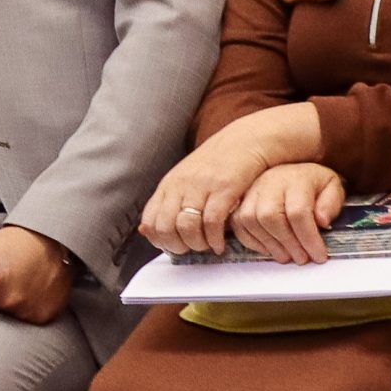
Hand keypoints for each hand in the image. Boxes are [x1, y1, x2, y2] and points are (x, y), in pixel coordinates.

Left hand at [0, 225, 76, 324]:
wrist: (50, 239)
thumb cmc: (10, 243)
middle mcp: (8, 298)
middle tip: (2, 279)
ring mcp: (27, 309)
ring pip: (2, 319)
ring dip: (5, 306)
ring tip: (17, 284)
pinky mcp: (43, 316)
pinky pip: (23, 322)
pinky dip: (24, 311)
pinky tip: (30, 293)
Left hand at [142, 103, 322, 255]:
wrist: (247, 140)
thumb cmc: (217, 165)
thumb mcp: (184, 180)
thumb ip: (167, 204)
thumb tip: (144, 231)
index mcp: (169, 185)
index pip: (150, 221)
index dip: (159, 240)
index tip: (174, 246)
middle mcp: (181, 185)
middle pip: (166, 228)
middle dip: (178, 246)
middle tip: (192, 249)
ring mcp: (201, 186)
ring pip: (187, 227)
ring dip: (197, 244)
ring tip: (207, 246)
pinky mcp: (224, 189)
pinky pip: (212, 222)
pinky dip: (215, 239)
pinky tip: (220, 243)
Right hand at [228, 162, 346, 263]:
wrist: (292, 171)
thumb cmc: (313, 184)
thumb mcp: (332, 187)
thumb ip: (331, 203)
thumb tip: (322, 222)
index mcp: (296, 178)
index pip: (298, 212)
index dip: (308, 238)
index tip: (318, 255)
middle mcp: (269, 182)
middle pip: (270, 216)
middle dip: (288, 243)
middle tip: (302, 259)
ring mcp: (250, 191)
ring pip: (251, 221)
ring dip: (270, 245)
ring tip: (287, 256)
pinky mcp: (238, 202)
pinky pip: (237, 224)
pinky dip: (252, 241)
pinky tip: (269, 249)